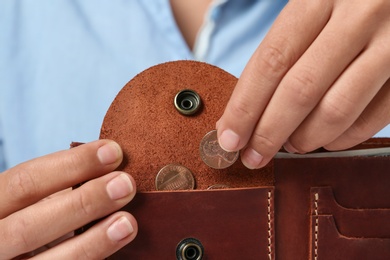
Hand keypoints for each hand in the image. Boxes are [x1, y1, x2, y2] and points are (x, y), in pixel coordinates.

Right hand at [0, 140, 137, 258]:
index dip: (70, 165)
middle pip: (28, 227)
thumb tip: (111, 164)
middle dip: (83, 202)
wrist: (17, 251)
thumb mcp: (37, 200)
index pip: (24, 182)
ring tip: (127, 223)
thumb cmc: (36, 218)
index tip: (113, 151)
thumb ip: (64, 186)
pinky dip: (91, 259)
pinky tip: (116, 244)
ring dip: (92, 242)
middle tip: (125, 183)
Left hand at [217, 0, 389, 168]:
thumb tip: (244, 113)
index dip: (245, 107)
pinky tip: (325, 140)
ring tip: (290, 146)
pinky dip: (341, 139)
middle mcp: (359, 16)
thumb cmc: (345, 5)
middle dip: (268, 133)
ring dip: (304, 139)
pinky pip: (373, 119)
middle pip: (300, 91)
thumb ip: (282, 50)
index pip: (272, 61)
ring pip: (336, 110)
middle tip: (252, 157)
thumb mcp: (311, 7)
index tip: (228, 138)